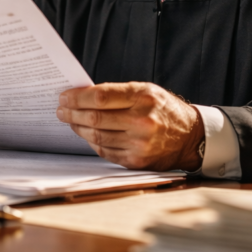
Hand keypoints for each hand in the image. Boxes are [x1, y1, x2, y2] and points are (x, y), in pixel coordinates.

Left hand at [56, 82, 204, 170]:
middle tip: (60, 110)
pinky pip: (105, 151)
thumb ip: (118, 93)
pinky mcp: (137, 160)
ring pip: (96, 136)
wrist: (191, 137)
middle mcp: (142, 121)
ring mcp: (139, 143)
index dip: (77, 97)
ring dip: (78, 128)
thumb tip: (83, 96)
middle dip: (71, 113)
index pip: (101, 96)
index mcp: (143, 97)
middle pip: (94, 118)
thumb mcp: (147, 91)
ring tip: (70, 121)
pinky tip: (86, 135)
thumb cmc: (164, 110)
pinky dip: (91, 142)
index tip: (64, 97)